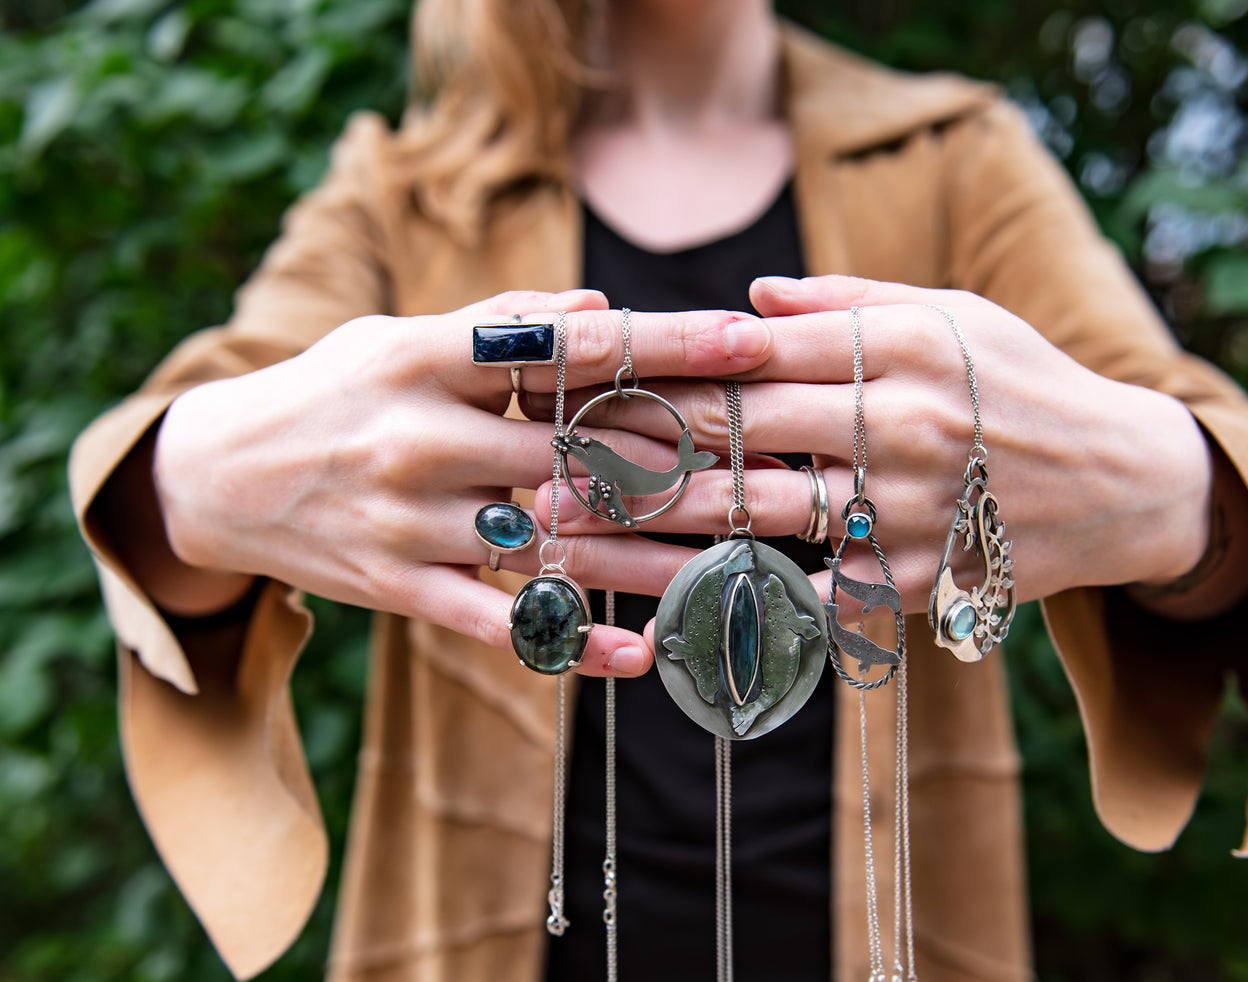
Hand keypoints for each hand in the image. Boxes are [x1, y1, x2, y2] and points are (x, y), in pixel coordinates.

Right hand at [148, 291, 775, 674]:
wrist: (220, 476)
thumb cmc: (333, 391)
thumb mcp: (399, 338)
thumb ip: (499, 327)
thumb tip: (602, 308)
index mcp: (427, 360)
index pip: (567, 348)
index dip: (665, 344)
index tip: (747, 344)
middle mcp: (422, 440)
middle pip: (580, 452)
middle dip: (687, 459)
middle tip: (778, 466)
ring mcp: (412, 521)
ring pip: (556, 546)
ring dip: (655, 559)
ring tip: (744, 568)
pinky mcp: (401, 588)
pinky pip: (499, 623)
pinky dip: (571, 645)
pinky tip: (642, 655)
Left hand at [532, 275, 1212, 612]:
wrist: (1121, 483)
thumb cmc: (1022, 383)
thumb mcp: (952, 315)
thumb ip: (849, 301)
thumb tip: (751, 296)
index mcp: (897, 347)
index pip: (749, 353)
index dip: (656, 364)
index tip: (583, 374)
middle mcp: (896, 426)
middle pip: (733, 432)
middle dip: (626, 444)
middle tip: (543, 455)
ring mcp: (902, 511)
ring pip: (748, 517)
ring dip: (646, 523)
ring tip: (568, 526)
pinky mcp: (909, 582)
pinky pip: (799, 583)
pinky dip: (722, 585)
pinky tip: (653, 590)